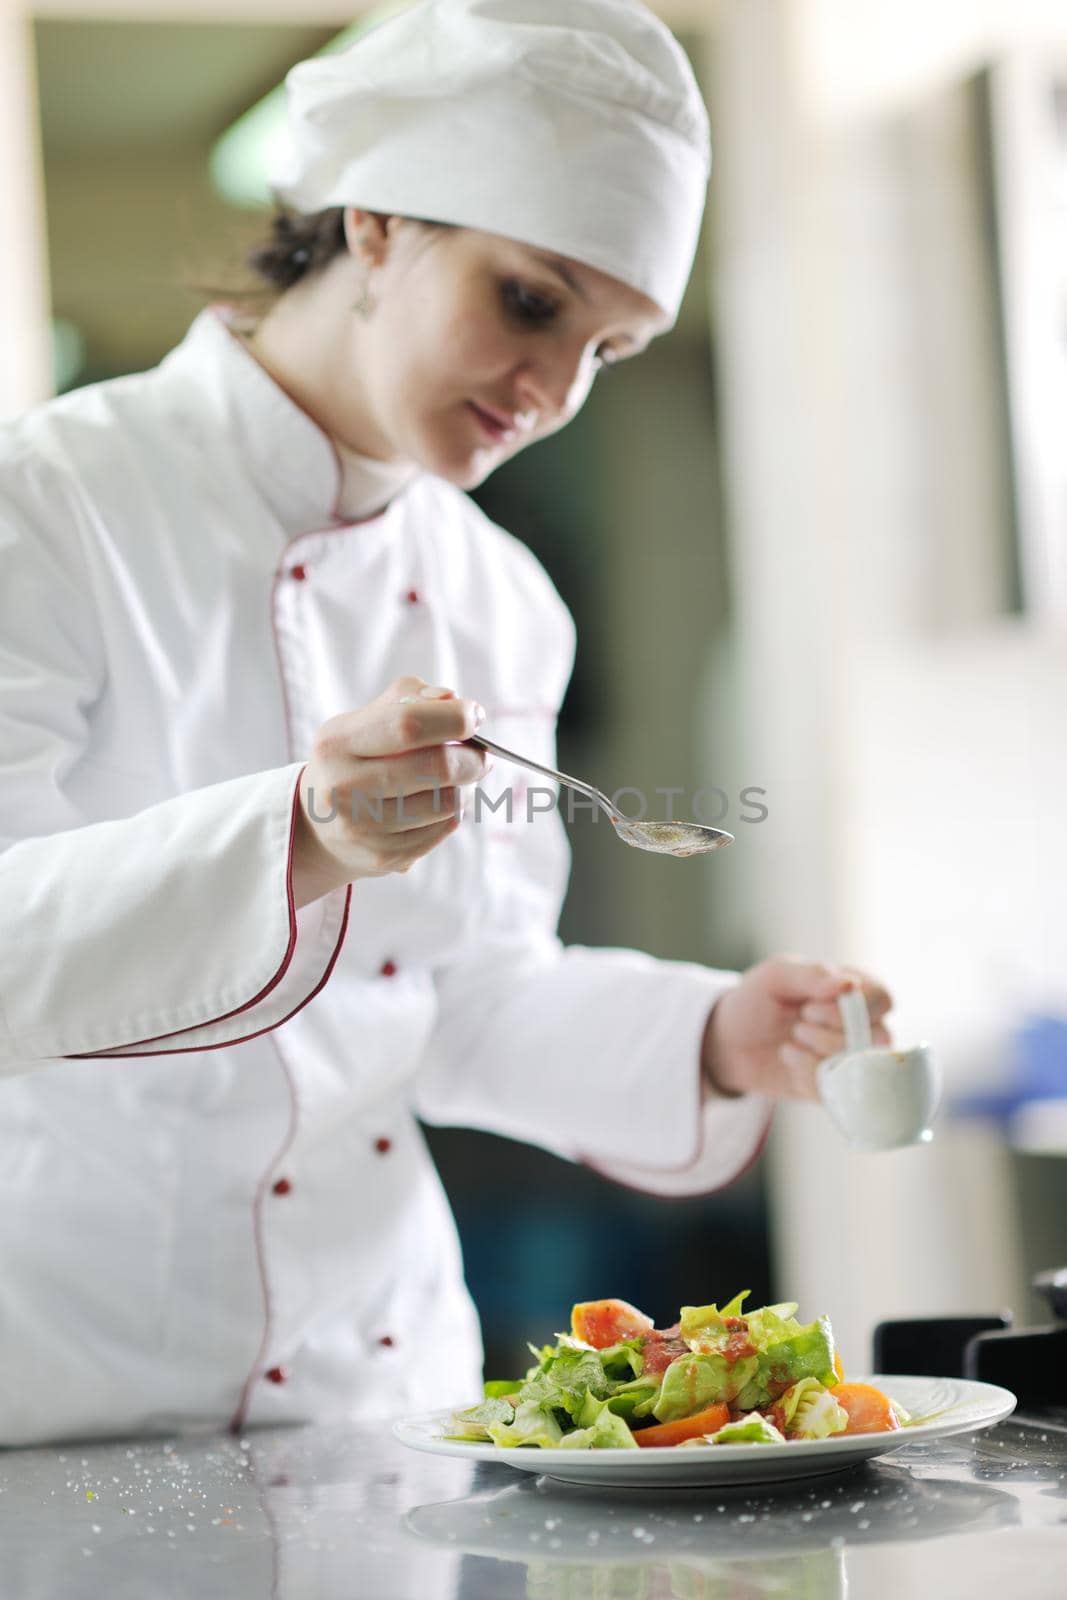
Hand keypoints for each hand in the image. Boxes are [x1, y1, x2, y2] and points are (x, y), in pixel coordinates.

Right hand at [292, 676, 489, 906]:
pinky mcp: (384, 855)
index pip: (408, 724)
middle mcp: (344, 787)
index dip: (453, 719)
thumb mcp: (367, 719)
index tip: (475, 716)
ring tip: (459, 779)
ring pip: (447, 803)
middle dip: (472, 758)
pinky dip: (454, 812)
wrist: (319, 824)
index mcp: (337, 742)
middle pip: (436, 767)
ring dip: (467, 786)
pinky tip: (440, 803)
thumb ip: (409, 697)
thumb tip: (452, 699)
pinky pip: (444, 829)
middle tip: (482, 754)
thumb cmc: (355, 758)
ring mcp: (363, 827)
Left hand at [701, 957, 892, 1099]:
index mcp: (852, 990)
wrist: (728, 1041)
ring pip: (863, 1067)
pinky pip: (838, 1091)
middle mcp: (859, 1025)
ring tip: (793, 1039)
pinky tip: (789, 1058)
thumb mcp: (775, 976)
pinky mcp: (833, 1087)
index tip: (811, 1005)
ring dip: (821, 1052)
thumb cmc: (755, 1000)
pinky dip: (808, 1075)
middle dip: (834, 1033)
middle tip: (800, 1022)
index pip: (882, 998)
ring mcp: (848, 1058)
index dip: (854, 1006)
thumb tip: (851, 984)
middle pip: (879, 1037)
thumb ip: (812, 975)